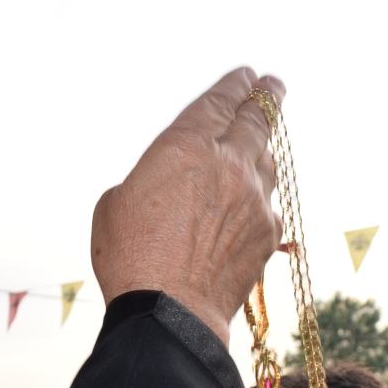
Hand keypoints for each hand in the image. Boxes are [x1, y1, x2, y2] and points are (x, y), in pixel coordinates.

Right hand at [90, 67, 284, 344]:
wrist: (170, 312)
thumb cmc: (130, 260)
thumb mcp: (116, 203)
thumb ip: (149, 177)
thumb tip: (167, 182)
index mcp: (185, 145)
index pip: (221, 99)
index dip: (236, 83)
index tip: (247, 75)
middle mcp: (228, 163)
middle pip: (259, 119)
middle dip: (266, 97)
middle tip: (271, 86)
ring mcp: (255, 198)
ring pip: (268, 161)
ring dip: (262, 151)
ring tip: (257, 147)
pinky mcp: (267, 232)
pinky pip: (269, 204)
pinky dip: (260, 200)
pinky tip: (251, 206)